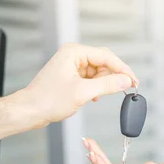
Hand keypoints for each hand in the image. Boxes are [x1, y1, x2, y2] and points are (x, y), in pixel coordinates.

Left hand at [0, 44, 138, 143]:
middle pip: (104, 62)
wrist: (30, 110)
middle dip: (114, 76)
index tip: (133, 80)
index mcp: (74, 52)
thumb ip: (107, 85)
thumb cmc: (47, 100)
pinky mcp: (70, 76)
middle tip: (126, 88)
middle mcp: (73, 55)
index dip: (122, 69)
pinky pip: (91, 78)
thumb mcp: (82, 93)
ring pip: (98, 71)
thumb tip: (125, 81)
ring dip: (104, 83)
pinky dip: (96, 87)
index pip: (106, 56)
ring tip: (100, 95)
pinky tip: (94, 97)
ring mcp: (71, 65)